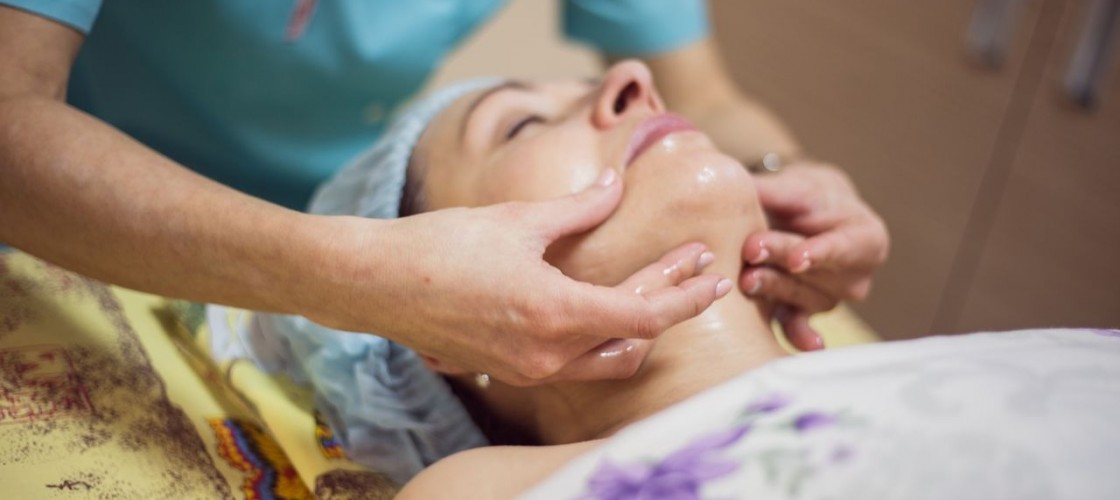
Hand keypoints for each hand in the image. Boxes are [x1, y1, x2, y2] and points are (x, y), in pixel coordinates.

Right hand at [306, 170, 731, 385]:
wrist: (374, 284)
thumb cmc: (440, 246)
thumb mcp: (517, 219)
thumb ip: (577, 208)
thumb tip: (614, 185)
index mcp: (556, 314)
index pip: (645, 314)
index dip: (687, 296)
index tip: (716, 275)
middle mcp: (548, 355)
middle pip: (633, 337)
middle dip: (670, 299)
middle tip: (693, 263)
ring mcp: (526, 370)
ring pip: (606, 357)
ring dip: (636, 325)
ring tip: (653, 284)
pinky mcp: (507, 371)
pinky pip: (571, 362)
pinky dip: (599, 336)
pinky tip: (599, 305)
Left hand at [741, 162, 888, 349]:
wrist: (802, 217)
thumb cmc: (806, 197)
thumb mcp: (798, 186)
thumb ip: (776, 191)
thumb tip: (739, 186)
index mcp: (866, 240)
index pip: (845, 247)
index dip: (820, 253)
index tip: (797, 259)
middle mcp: (855, 276)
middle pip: (817, 273)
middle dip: (782, 261)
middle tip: (751, 250)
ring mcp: (830, 299)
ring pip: (802, 297)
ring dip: (773, 289)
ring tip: (746, 279)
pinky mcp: (804, 313)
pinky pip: (799, 325)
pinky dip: (796, 334)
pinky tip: (797, 346)